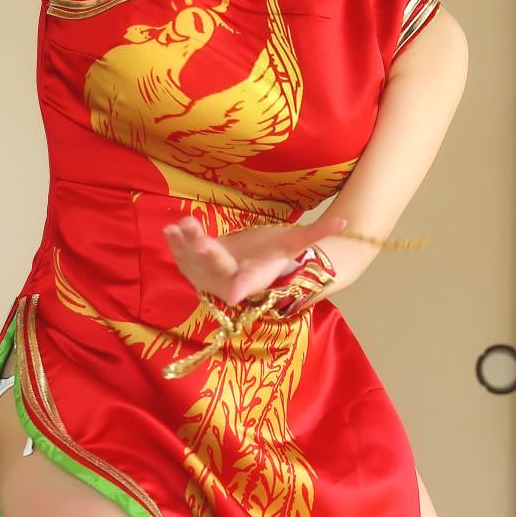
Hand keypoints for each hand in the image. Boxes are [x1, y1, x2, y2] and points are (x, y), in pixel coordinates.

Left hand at [162, 215, 349, 307]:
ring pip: (196, 261)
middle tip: (201, 242)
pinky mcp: (195, 266)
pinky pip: (183, 257)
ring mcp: (210, 276)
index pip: (250, 283)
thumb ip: (316, 235)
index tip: (232, 295)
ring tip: (179, 226)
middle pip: (219, 269)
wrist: (251, 270)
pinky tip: (169, 229)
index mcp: (255, 277)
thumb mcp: (294, 245)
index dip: (242, 288)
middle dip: (209, 255)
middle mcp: (231, 280)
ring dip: (186, 245)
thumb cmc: (276, 256)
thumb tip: (346, 222)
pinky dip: (176, 244)